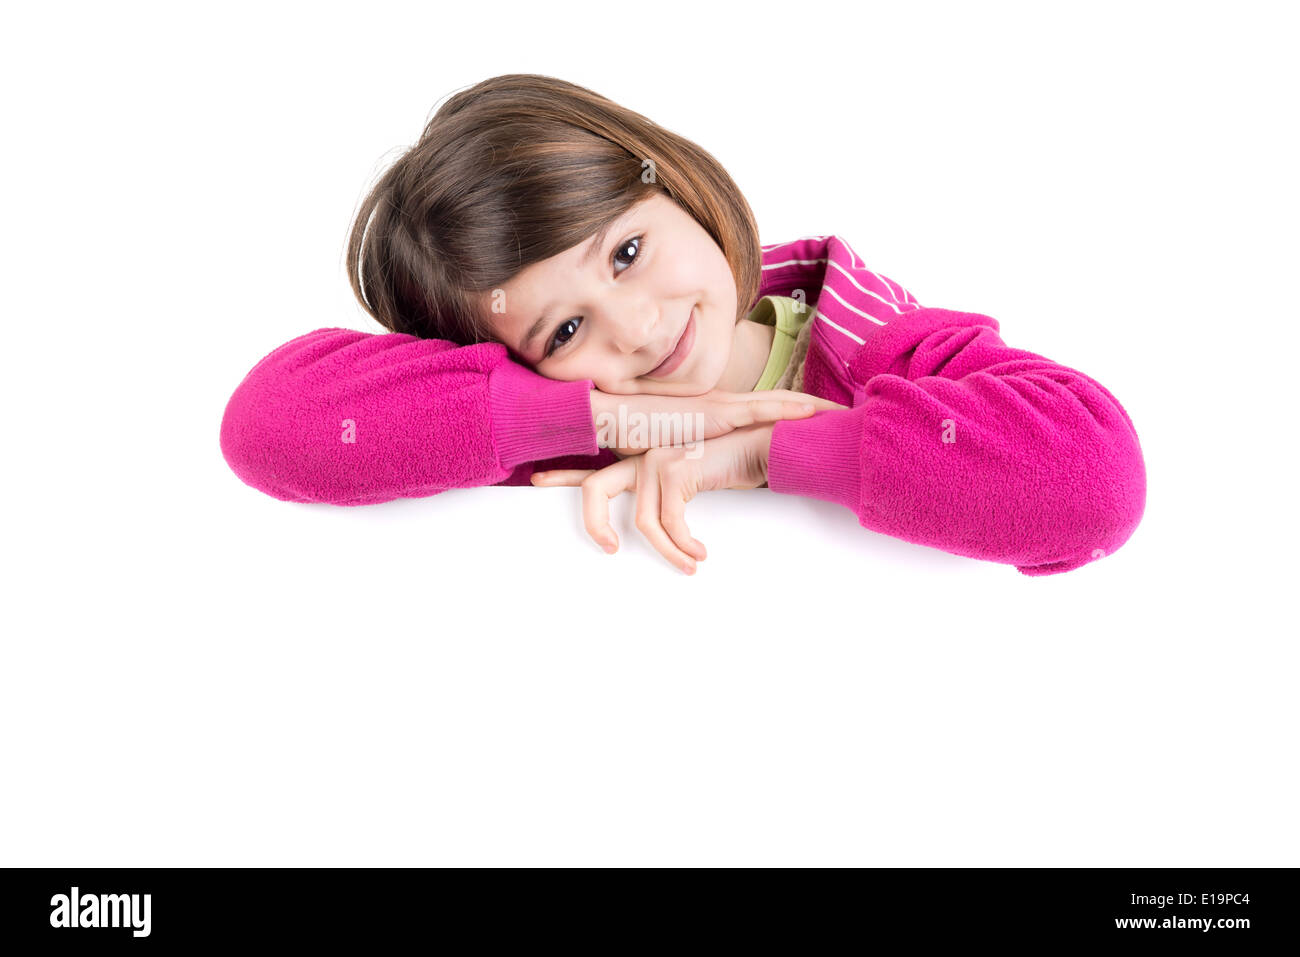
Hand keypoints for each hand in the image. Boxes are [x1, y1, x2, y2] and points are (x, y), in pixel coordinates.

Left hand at [531, 423, 775, 573]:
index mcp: (642, 460)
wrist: (764, 443)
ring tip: (690, 566)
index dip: (565, 477)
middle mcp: (642, 457)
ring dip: (668, 552)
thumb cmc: (732, 464)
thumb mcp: (693, 483)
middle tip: (608, 551)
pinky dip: (683, 545)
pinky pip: (669, 523)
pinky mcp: (675, 469)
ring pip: (643, 523)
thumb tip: (658, 529)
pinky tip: (700, 554)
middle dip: (592, 523)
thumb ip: (669, 498)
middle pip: (595, 489)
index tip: (537, 482)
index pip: (595, 470)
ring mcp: (656, 460)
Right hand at [591, 387, 843, 457]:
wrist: (613, 416)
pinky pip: (758, 409)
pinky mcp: (714, 411)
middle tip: (846, 410)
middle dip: (813, 407)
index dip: (793, 412)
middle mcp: (723, 405)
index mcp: (716, 413)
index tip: (823, 417)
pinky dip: (787, 409)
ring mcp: (720, 405)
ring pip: (776, 403)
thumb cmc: (636, 435)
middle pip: (779, 403)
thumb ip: (694, 463)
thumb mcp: (675, 452)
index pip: (763, 410)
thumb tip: (706, 480)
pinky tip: (811, 411)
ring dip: (808, 407)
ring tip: (839, 412)